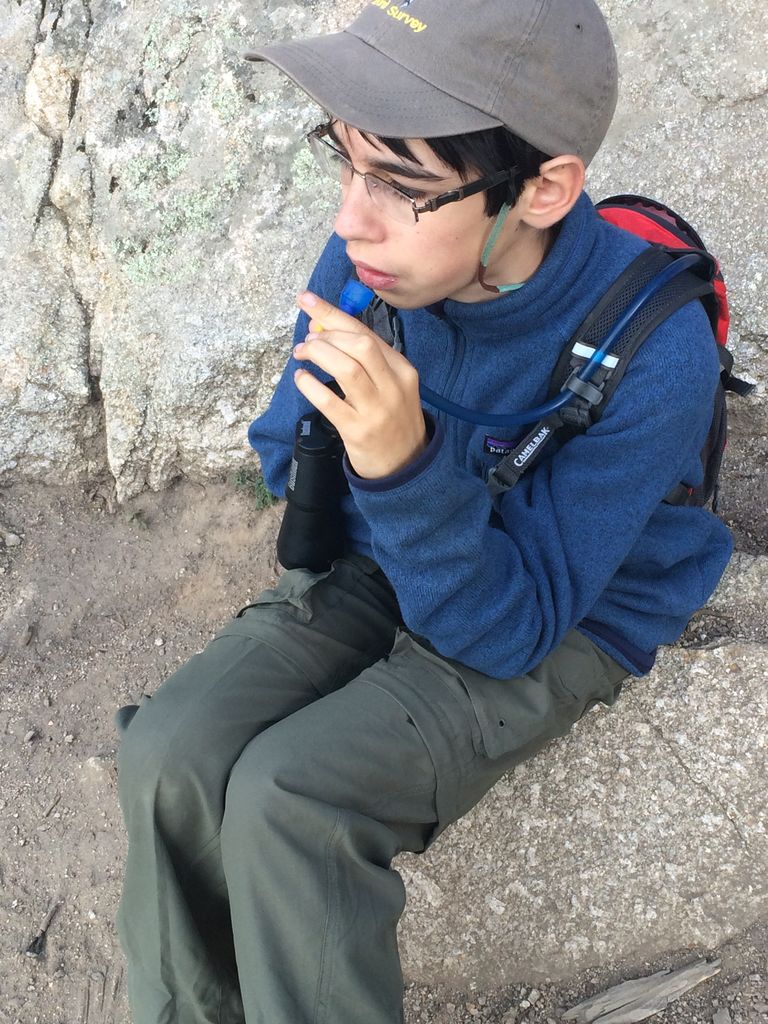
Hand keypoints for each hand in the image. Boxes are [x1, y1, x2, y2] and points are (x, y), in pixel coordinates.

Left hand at [292, 291, 427, 479]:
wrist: (405, 465)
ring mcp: (376, 410)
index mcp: (402, 369)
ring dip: (318, 354)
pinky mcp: (357, 431)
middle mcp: (392, 386)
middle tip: (307, 339)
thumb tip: (322, 330)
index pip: (366, 333)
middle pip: (359, 345)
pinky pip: (329, 402)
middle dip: (327, 334)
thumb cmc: (392, 419)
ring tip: (302, 355)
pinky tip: (302, 378)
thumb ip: (365, 360)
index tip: (306, 300)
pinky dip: (310, 385)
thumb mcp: (392, 385)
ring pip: (347, 369)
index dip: (332, 313)